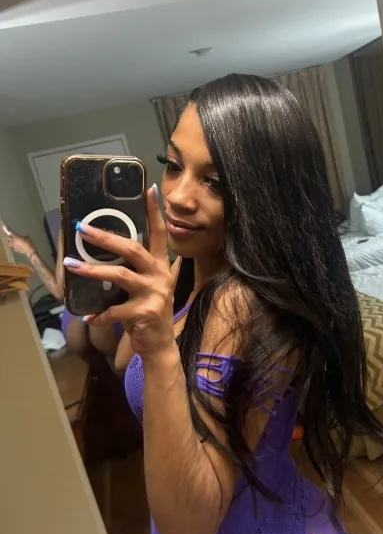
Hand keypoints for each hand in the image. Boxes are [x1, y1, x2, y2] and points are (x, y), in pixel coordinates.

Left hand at [2, 222, 35, 258]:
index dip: (7, 228)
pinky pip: (12, 246)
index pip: (9, 231)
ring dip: (10, 241)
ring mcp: (13, 246)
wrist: (30, 251)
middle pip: (8, 237)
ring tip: (13, 241)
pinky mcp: (14, 250)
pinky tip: (16, 245)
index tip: (4, 225)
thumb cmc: (29, 243)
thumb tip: (21, 237)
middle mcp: (12, 241)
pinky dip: (13, 245)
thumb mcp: (27, 237)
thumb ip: (22, 236)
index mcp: (15, 237)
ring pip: (9, 242)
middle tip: (12, 235)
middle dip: (10, 236)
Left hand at [62, 185, 175, 358]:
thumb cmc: (148, 312)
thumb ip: (135, 268)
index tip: (148, 189)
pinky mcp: (145, 313)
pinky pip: (115, 310)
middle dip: (106, 238)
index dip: (154, 212)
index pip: (159, 234)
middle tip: (84, 229)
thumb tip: (107, 249)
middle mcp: (160, 276)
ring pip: (120, 275)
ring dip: (93, 271)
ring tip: (71, 265)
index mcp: (160, 266)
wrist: (159, 345)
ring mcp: (154, 294)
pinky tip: (88, 316)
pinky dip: (99, 314)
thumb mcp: (147, 286)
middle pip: (133, 249)